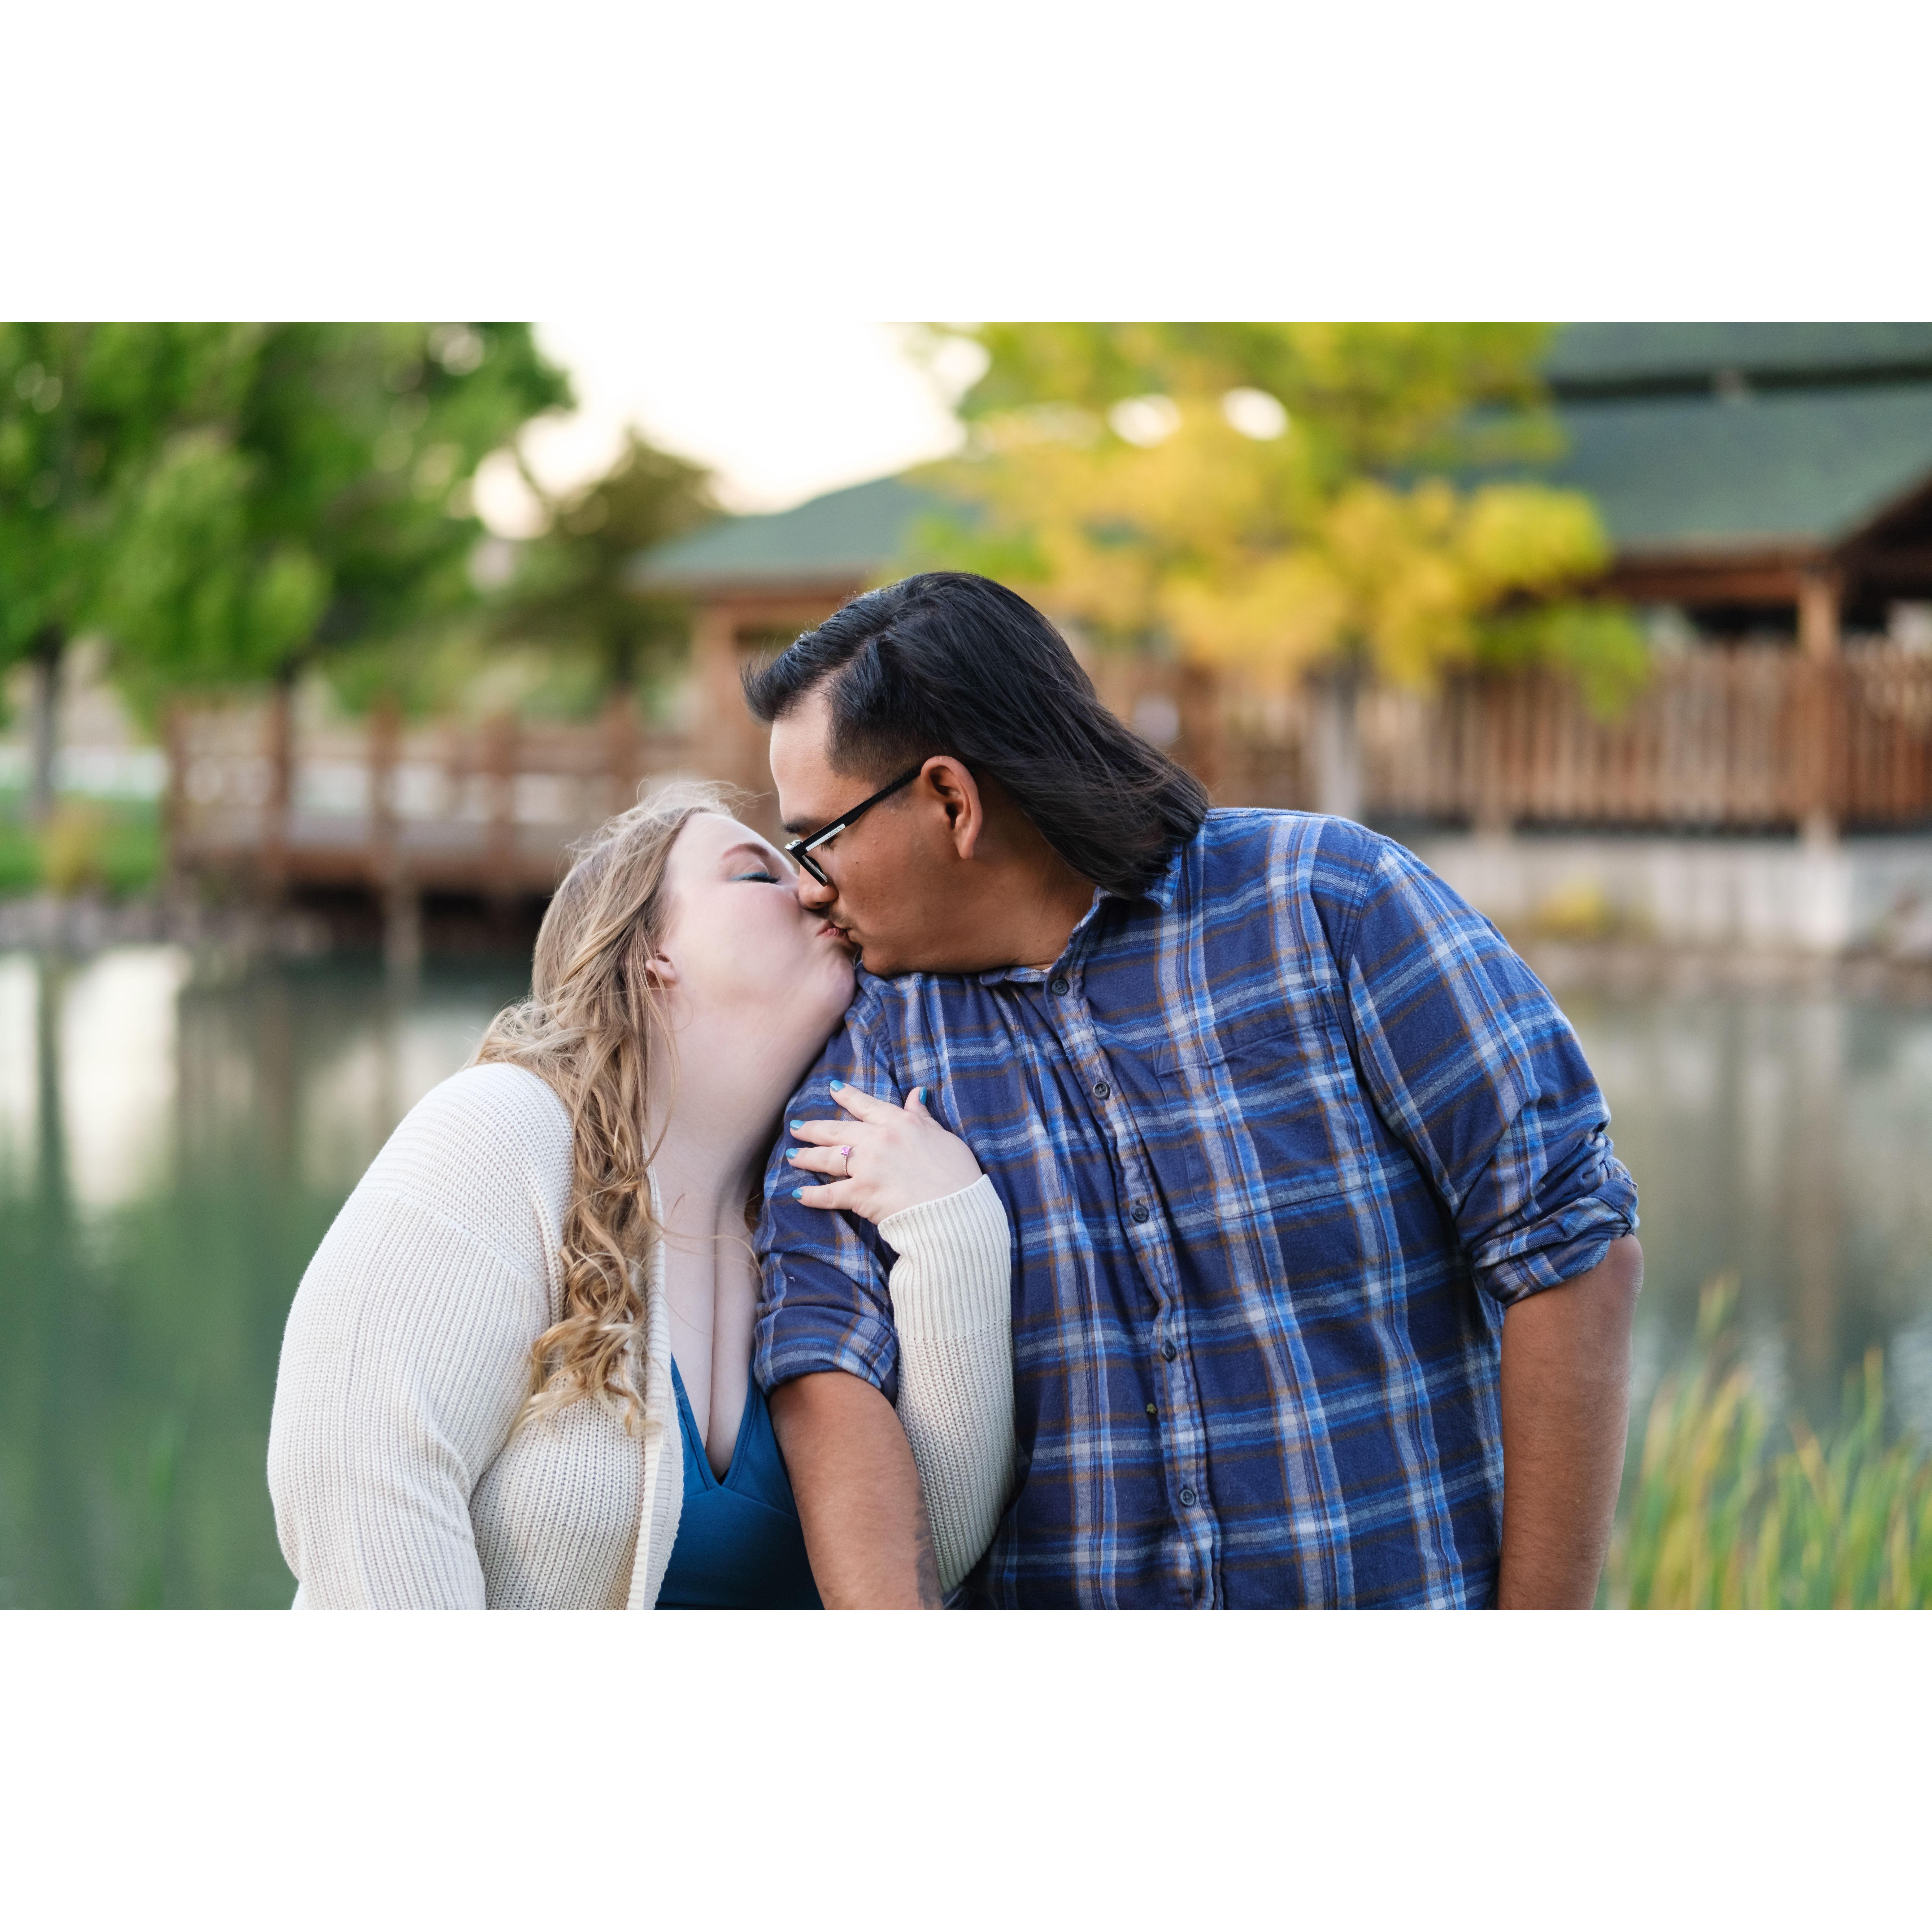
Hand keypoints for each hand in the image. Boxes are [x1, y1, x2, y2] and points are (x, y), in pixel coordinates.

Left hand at [785, 1081, 980, 1226]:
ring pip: (828, 1158)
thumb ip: (923, 1117)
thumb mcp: (943, 1137)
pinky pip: (829, 1194)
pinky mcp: (861, 1194)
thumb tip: (916, 1093)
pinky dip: (812, 1195)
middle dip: (814, 1129)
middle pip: (838, 1130)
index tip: (832, 1089)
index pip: (867, 1105)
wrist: (955, 1210)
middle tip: (796, 1128)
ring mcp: (867, 1166)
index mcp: (900, 1123)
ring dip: (806, 1157)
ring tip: (791, 1157)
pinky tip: (799, 1194)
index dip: (847, 1096)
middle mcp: (879, 1140)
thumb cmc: (957, 1175)